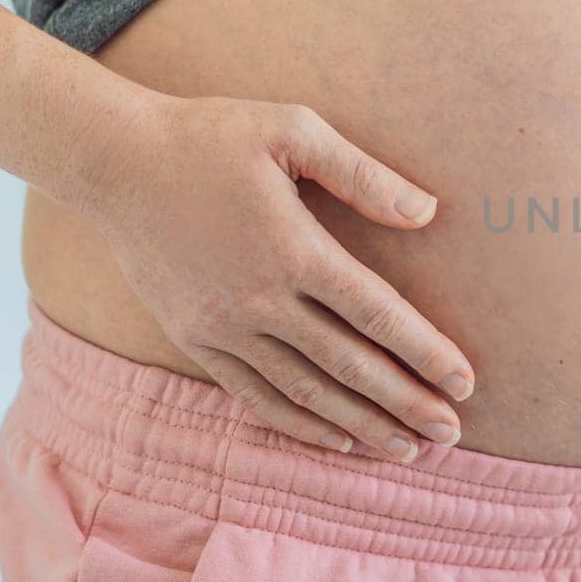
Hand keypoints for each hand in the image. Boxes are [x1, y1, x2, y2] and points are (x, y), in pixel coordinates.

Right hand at [83, 93, 472, 461]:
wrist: (114, 160)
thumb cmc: (212, 136)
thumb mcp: (294, 130)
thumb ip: (363, 175)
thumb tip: (428, 212)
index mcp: (295, 249)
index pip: (377, 313)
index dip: (426, 352)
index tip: (466, 384)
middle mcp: (260, 299)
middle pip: (349, 365)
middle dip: (406, 403)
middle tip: (451, 434)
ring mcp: (222, 327)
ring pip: (305, 392)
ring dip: (360, 425)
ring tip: (407, 450)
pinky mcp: (193, 338)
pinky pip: (254, 394)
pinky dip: (298, 423)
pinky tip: (338, 440)